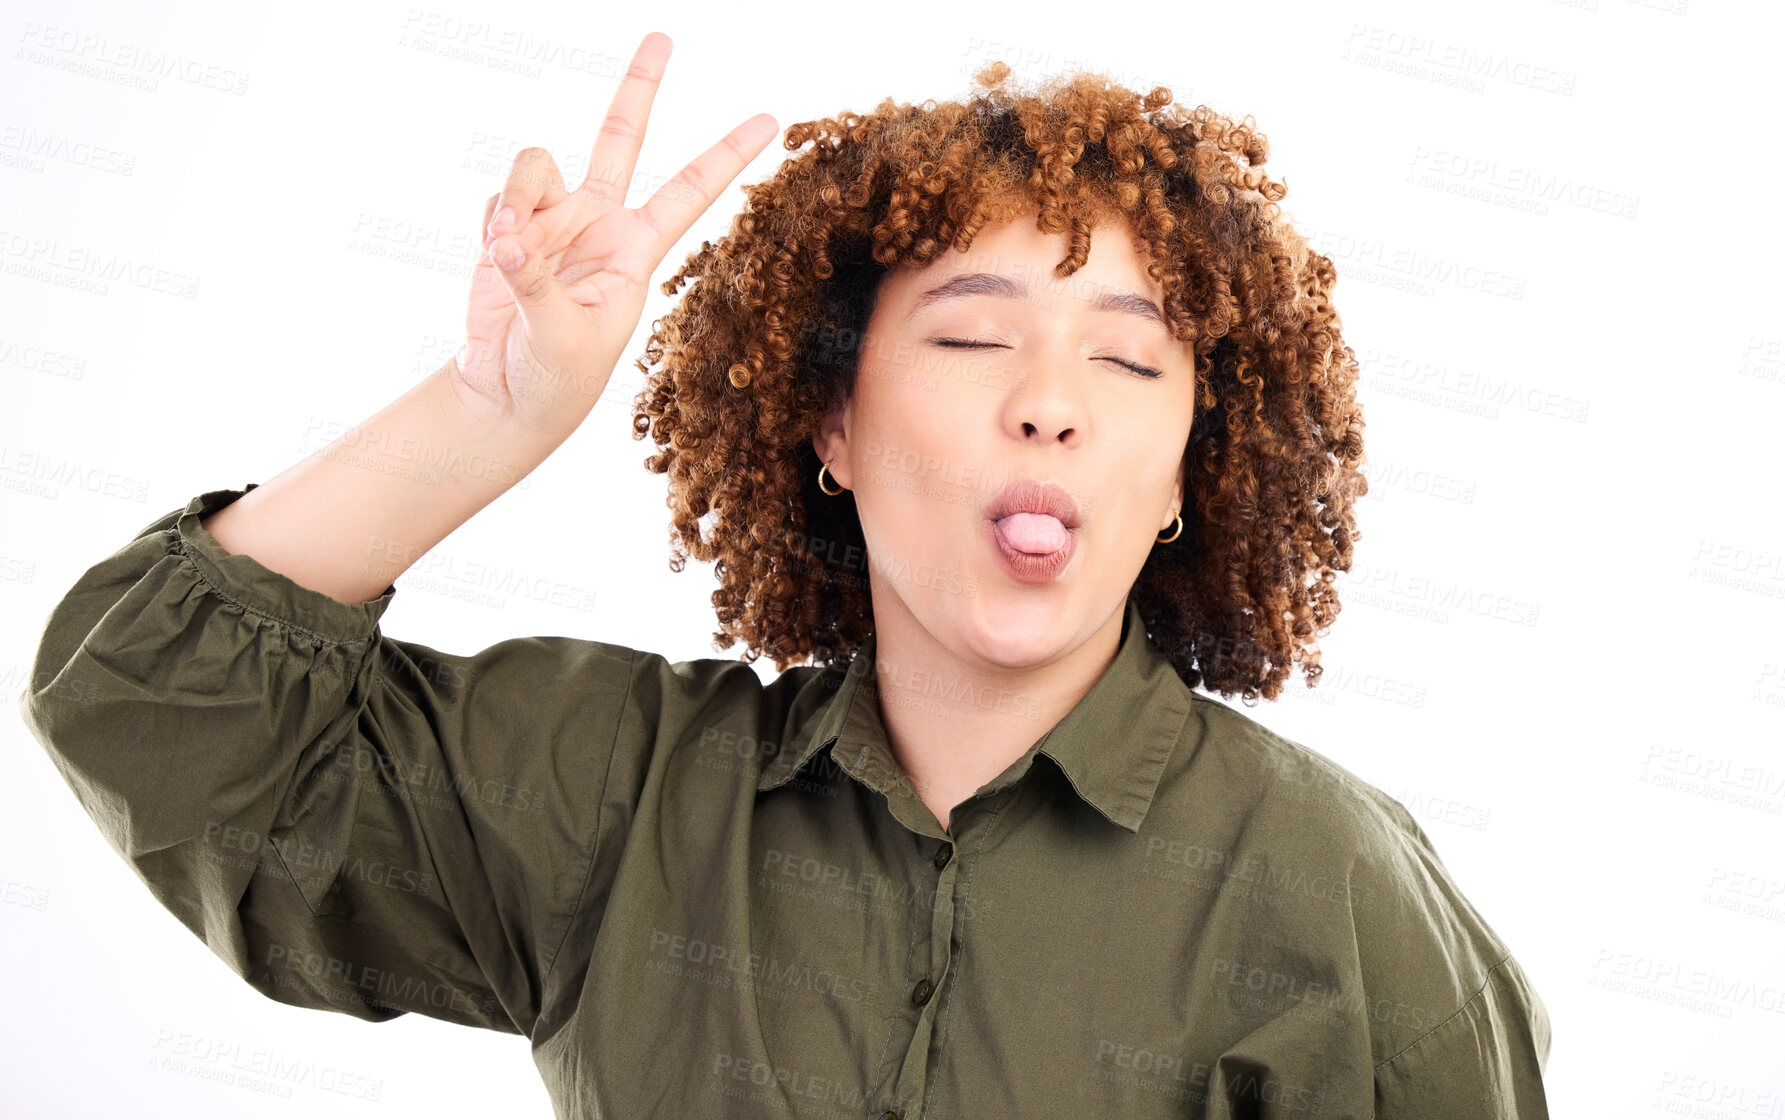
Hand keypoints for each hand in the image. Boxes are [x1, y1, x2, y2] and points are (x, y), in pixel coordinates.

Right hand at [449, 31, 776, 439]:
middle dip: (639, 86)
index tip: (770, 118)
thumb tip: (511, 239)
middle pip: (621, 138)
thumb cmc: (556, 379)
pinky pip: (498, 200)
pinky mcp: (509, 229)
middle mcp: (599, 223)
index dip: (728, 154)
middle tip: (665, 37)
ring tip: (509, 250)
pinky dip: (493, 223)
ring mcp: (553, 221)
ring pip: (536, 164)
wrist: (508, 394)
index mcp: (635, 250)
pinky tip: (495, 261)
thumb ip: (538, 283)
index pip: (690, 192)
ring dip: (517, 197)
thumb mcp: (563, 337)